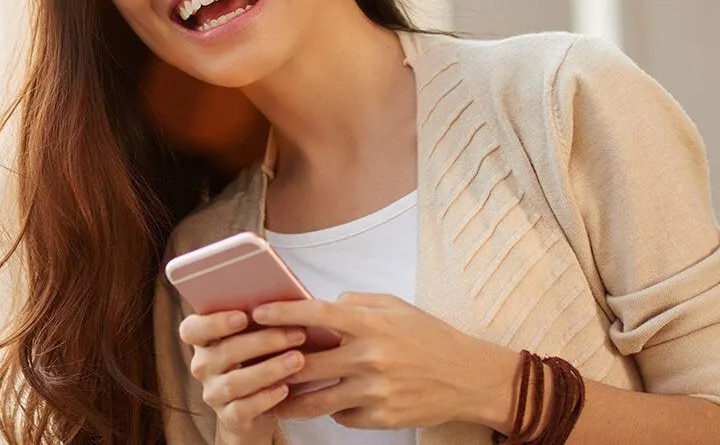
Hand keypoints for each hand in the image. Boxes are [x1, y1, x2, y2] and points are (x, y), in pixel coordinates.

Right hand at [178, 310, 307, 444]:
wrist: (258, 406)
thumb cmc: (258, 358)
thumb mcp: (254, 336)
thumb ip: (258, 319)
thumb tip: (285, 299)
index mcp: (203, 340)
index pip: (192, 329)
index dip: (214, 322)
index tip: (243, 316)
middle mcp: (202, 366)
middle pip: (224, 352)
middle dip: (263, 341)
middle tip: (297, 334)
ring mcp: (213, 393)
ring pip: (234, 382)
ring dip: (269, 369)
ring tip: (298, 360)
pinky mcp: (229, 417)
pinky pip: (243, 408)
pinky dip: (265, 398)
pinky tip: (285, 388)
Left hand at [251, 292, 517, 430]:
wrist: (467, 377)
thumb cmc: (429, 337)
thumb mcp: (396, 307)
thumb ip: (357, 302)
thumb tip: (323, 304)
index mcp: (371, 324)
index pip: (316, 315)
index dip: (282, 314)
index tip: (257, 314)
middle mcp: (369, 357)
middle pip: (306, 364)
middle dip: (274, 363)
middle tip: (252, 362)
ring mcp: (374, 391)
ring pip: (316, 401)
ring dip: (290, 400)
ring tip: (270, 397)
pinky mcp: (381, 417)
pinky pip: (342, 417)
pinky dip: (332, 411)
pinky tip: (328, 404)